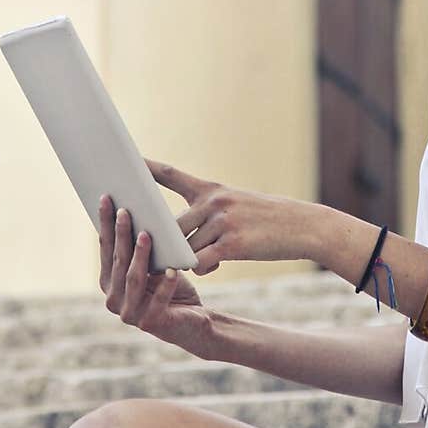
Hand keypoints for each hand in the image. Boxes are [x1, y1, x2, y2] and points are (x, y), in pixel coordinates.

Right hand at [97, 194, 213, 356]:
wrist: (193, 320)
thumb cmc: (170, 286)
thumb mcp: (154, 264)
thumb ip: (141, 247)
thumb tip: (135, 209)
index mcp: (109, 283)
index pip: (106, 249)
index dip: (105, 224)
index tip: (106, 199)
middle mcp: (113, 300)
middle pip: (118, 261)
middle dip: (121, 235)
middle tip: (126, 211)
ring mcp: (130, 314)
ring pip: (134, 279)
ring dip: (140, 256)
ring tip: (146, 235)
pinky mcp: (152, 323)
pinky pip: (159, 301)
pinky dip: (165, 285)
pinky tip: (172, 270)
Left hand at [144, 159, 321, 274]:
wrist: (302, 226)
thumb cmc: (266, 219)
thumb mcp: (236, 205)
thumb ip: (206, 216)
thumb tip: (179, 241)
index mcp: (211, 189)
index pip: (171, 175)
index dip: (147, 168)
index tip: (126, 160)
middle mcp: (214, 201)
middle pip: (170, 224)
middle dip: (160, 239)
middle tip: (148, 250)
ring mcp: (223, 222)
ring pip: (184, 246)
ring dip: (183, 259)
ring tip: (195, 260)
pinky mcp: (233, 244)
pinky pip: (201, 261)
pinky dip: (202, 268)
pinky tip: (212, 266)